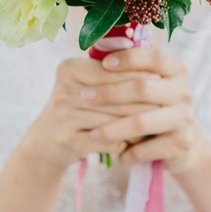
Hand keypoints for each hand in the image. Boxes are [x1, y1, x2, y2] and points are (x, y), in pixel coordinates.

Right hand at [20, 56, 156, 171]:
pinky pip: (106, 140)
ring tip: (156, 124)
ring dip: (137, 125)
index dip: (137, 75)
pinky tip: (136, 143)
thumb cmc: (77, 107)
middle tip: (164, 104)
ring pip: (113, 119)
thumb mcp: (87, 84)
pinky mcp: (67, 139)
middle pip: (115, 96)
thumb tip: (155, 73)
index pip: (112, 70)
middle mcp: (63, 89)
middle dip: (142, 101)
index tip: (160, 79)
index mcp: (69, 68)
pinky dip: (124, 142)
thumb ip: (113, 75)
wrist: (46, 141)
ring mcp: (63, 116)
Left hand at [83, 46, 210, 172]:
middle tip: (84, 96)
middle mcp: (184, 92)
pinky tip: (116, 155)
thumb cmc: (153, 107)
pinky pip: (147, 149)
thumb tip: (94, 56)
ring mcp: (185, 118)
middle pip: (143, 88)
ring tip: (93, 134)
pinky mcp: (182, 143)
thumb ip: (129, 72)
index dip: (129, 58)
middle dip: (109, 93)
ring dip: (113, 129)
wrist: (182, 143)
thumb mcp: (148, 86)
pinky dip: (128, 154)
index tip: (104, 63)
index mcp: (176, 70)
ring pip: (141, 122)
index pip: (153, 57)